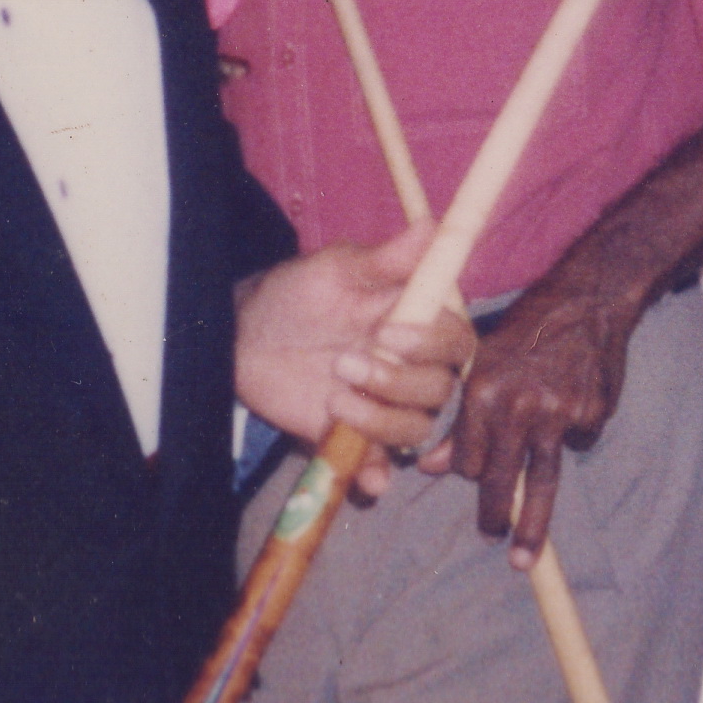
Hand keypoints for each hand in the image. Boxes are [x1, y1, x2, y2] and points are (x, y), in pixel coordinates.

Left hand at [235, 227, 473, 500]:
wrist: (245, 338)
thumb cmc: (296, 294)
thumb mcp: (336, 270)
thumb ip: (388, 259)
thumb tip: (434, 228)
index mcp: (416, 327)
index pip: (457, 342)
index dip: (431, 344)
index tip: (387, 333)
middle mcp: (411, 370)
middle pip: (441, 391)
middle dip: (396, 383)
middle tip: (342, 364)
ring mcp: (386, 408)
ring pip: (416, 429)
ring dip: (380, 420)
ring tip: (333, 399)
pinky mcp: (357, 441)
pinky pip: (382, 468)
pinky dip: (375, 473)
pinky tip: (363, 474)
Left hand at [425, 271, 639, 563]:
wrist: (587, 298)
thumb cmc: (527, 326)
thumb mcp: (485, 361)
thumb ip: (462, 419)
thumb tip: (431, 466)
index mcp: (483, 392)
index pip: (468, 458)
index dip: (470, 473)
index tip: (475, 484)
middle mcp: (518, 408)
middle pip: (501, 478)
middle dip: (495, 516)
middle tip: (492, 540)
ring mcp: (558, 414)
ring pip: (540, 480)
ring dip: (531, 525)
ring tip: (523, 556)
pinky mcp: (591, 414)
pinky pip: (577, 441)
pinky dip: (573, 433)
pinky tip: (574, 403)